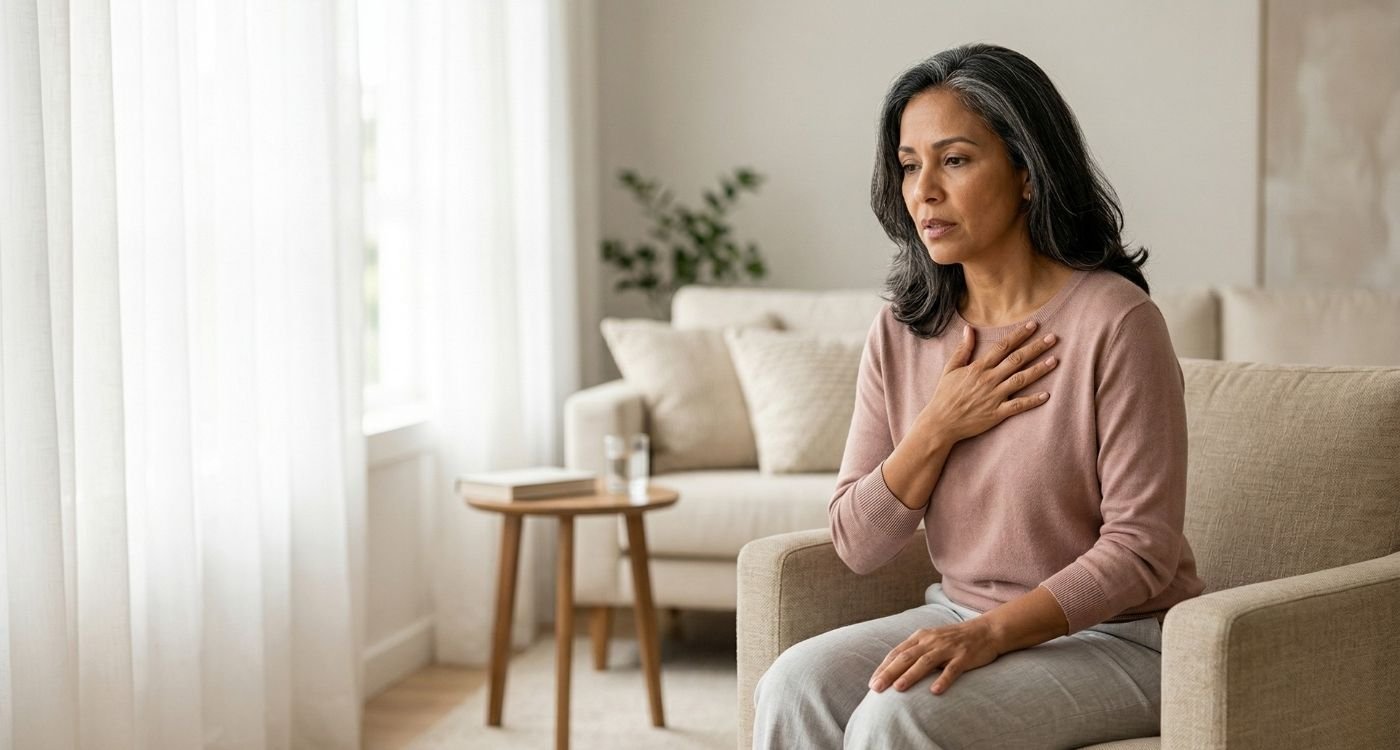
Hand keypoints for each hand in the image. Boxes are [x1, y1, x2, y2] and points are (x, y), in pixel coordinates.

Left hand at [868, 618, 1002, 695]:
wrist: (986, 630)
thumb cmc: (954, 639)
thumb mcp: (931, 640)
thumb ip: (915, 652)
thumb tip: (894, 670)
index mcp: (921, 637)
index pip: (897, 652)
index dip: (883, 667)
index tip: (872, 682)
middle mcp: (932, 641)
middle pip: (906, 657)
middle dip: (889, 673)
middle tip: (876, 688)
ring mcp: (948, 648)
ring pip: (925, 662)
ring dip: (910, 675)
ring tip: (898, 688)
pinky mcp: (964, 656)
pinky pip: (952, 669)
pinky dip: (943, 679)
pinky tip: (935, 691)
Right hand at [920, 320, 1058, 443]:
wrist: (940, 423)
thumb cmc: (944, 395)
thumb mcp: (950, 369)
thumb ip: (963, 349)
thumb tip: (969, 329)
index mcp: (978, 367)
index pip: (1003, 347)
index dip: (1019, 335)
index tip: (1033, 325)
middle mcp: (989, 379)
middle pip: (1016, 360)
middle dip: (1036, 347)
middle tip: (1053, 338)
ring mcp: (994, 396)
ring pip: (1021, 380)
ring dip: (1039, 370)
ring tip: (1055, 360)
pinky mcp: (997, 413)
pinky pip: (1018, 405)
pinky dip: (1032, 401)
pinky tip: (1047, 395)